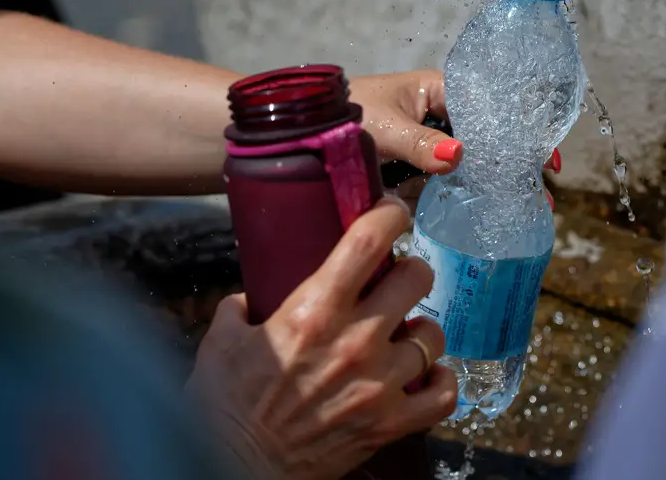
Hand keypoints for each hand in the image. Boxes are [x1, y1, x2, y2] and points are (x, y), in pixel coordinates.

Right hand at [185, 198, 456, 479]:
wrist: (235, 469)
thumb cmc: (224, 406)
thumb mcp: (222, 341)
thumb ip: (243, 307)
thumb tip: (254, 296)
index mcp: (313, 311)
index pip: (367, 240)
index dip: (390, 214)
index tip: (394, 212)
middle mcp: (354, 341)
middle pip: (417, 278)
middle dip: (410, 273)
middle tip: (398, 281)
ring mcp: (379, 384)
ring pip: (434, 334)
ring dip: (422, 331)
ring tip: (405, 336)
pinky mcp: (391, 423)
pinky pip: (444, 392)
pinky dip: (440, 381)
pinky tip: (426, 376)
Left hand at [350, 70, 562, 208]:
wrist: (301, 139)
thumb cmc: (342, 116)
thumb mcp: (384, 126)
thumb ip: (419, 143)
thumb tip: (458, 156)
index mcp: (437, 92)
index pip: (490, 109)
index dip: (519, 132)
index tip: (544, 158)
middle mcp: (438, 118)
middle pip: (485, 141)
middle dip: (513, 166)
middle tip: (542, 196)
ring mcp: (427, 148)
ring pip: (469, 168)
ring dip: (494, 187)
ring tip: (525, 210)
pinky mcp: (415, 174)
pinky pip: (446, 187)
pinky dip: (465, 201)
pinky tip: (489, 217)